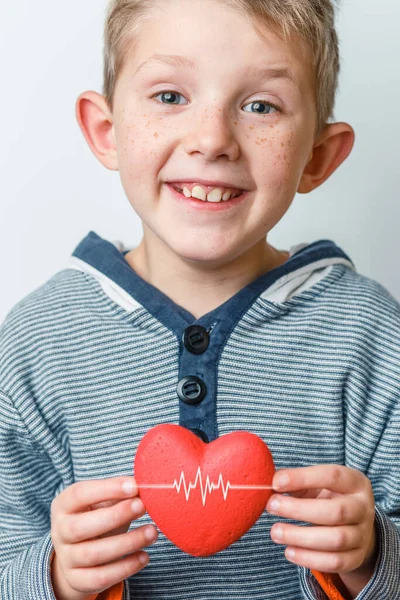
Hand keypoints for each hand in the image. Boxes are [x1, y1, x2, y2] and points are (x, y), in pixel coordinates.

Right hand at [50, 476, 157, 599]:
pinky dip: (125, 568)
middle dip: (115, 516)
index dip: (108, 489)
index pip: (80, 494)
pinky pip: (100, 578)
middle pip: (81, 526)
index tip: (134, 486)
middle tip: (142, 507)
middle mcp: (59, 531)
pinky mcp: (77, 580)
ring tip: (151, 532)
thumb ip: (120, 493)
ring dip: (127, 543)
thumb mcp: (103, 502)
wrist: (78, 552)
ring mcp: (66, 558)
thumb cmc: (96, 517)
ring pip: (94, 554)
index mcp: (63, 505)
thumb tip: (147, 487)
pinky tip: (144, 556)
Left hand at [266, 465, 377, 596]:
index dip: (303, 478)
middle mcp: (363, 508)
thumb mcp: (317, 483)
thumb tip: (274, 483)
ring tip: (275, 532)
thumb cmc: (328, 497)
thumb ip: (297, 481)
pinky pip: (335, 562)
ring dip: (301, 537)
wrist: (354, 525)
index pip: (332, 476)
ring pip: (336, 540)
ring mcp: (362, 535)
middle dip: (299, 510)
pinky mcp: (356, 558)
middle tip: (272, 506)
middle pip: (336, 512)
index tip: (276, 483)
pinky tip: (289, 551)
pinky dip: (309, 558)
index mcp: (355, 482)